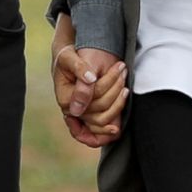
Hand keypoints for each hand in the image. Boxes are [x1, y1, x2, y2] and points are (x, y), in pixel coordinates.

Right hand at [52, 15, 126, 147]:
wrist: (66, 62)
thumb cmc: (67, 58)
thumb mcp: (69, 58)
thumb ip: (79, 69)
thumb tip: (90, 80)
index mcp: (65, 98)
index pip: (93, 97)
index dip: (109, 86)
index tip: (121, 75)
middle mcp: (72, 111)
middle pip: (100, 108)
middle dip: (116, 91)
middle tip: (123, 71)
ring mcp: (80, 116)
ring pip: (102, 120)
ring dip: (118, 105)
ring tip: (125, 87)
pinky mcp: (87, 117)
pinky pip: (97, 133)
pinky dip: (108, 131)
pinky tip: (118, 125)